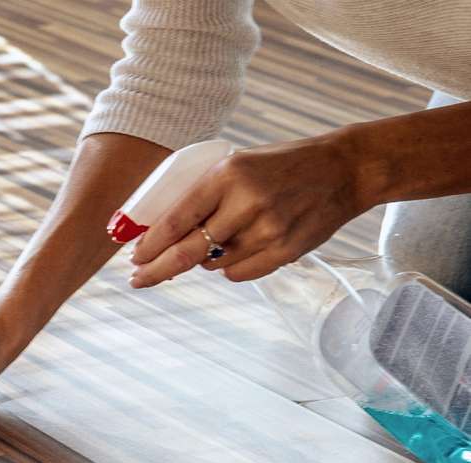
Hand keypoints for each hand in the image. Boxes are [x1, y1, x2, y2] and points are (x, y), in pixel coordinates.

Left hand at [130, 132, 368, 286]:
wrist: (345, 169)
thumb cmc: (281, 166)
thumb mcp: (238, 166)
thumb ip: (204, 195)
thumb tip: (158, 233)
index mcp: (227, 174)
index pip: (176, 219)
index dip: (150, 244)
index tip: (133, 257)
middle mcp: (246, 202)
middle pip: (188, 251)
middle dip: (156, 270)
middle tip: (137, 280)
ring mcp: (268, 230)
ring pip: (213, 264)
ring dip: (203, 260)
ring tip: (219, 240)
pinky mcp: (285, 251)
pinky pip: (239, 274)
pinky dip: (229, 267)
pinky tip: (240, 248)